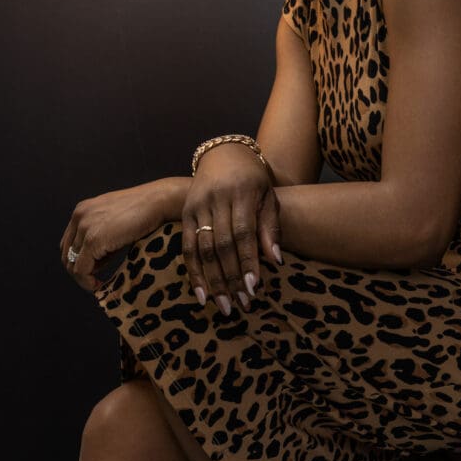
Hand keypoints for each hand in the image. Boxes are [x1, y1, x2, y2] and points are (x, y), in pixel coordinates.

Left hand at [60, 178, 187, 291]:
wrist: (158, 201)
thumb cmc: (144, 210)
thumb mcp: (115, 220)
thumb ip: (101, 235)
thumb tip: (96, 262)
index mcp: (82, 210)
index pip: (68, 242)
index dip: (78, 259)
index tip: (93, 269)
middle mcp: (79, 217)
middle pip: (66, 253)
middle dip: (78, 269)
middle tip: (94, 279)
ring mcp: (85, 228)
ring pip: (72, 263)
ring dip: (83, 277)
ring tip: (98, 282)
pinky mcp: (94, 240)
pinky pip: (81, 269)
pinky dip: (87, 281)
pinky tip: (99, 284)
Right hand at [182, 143, 281, 317]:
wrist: (224, 154)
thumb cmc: (254, 180)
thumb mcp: (268, 196)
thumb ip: (271, 227)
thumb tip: (275, 261)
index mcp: (240, 193)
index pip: (243, 233)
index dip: (248, 261)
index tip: (255, 287)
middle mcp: (216, 199)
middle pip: (222, 245)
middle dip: (232, 277)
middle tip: (243, 304)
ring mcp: (197, 206)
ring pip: (203, 249)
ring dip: (214, 281)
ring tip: (225, 306)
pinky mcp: (184, 214)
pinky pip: (187, 247)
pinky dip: (194, 272)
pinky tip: (202, 294)